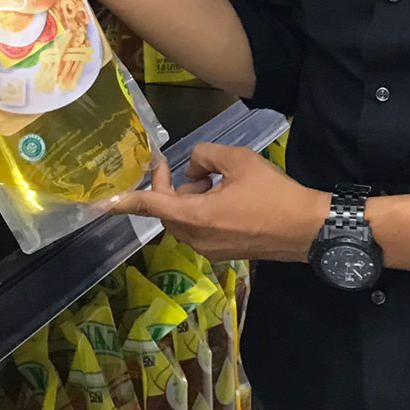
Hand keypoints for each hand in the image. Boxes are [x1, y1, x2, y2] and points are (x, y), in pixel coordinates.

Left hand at [107, 143, 330, 262]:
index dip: (125, 201)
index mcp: (196, 217)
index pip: (151, 206)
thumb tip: (193, 169)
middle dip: (172, 188)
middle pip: (167, 211)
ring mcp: (209, 249)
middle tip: (189, 169)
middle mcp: (197, 238)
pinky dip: (202, 210)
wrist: (307, 229)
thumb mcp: (237, 161)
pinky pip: (199, 228)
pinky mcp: (223, 253)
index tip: (102, 202)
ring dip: (189, 199)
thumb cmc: (273, 194)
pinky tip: (226, 196)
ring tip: (215, 180)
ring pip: (183, 220)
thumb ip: (205, 156)